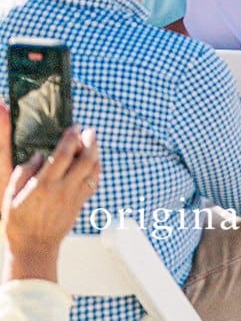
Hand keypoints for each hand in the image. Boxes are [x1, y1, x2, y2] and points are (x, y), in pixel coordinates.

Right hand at [1, 112, 99, 282]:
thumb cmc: (18, 222)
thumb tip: (39, 154)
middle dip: (90, 141)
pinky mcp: (81, 204)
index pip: (63, 154)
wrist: (34, 247)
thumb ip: (23, 172)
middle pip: (85, 159)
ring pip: (94, 169)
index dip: (71, 138)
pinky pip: (95, 182)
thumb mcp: (9, 196)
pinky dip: (97, 168)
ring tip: (91, 142)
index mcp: (43, 185)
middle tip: (88, 131)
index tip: (73, 127)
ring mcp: (75, 197)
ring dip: (95, 153)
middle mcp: (63, 189)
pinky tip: (93, 162)